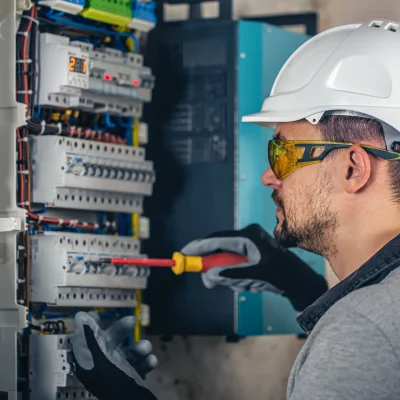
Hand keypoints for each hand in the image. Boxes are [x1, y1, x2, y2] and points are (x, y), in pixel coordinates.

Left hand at [72, 312, 157, 399]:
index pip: (87, 339)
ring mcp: (119, 370)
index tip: (97, 314)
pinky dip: (146, 361)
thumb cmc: (113, 382)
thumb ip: (91, 338)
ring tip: (147, 348)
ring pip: (128, 352)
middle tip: (132, 320)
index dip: (91, 326)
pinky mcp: (132, 377)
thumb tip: (80, 316)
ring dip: (139, 348)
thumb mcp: (99, 359)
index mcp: (90, 361)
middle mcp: (103, 364)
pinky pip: (139, 364)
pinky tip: (152, 361)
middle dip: (122, 330)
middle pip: (111, 340)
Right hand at [181, 224, 327, 310]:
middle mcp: (246, 237)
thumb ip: (231, 274)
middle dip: (216, 268)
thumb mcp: (256, 275)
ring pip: (225, 261)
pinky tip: (250, 284)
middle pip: (219, 250)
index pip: (217, 239)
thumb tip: (209, 275)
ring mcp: (247, 245)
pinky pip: (233, 265)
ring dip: (230, 277)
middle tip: (210, 283)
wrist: (299, 281)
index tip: (184, 254)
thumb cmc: (281, 275)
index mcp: (247, 236)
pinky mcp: (249, 254)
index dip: (199, 246)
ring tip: (246, 285)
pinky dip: (236, 277)